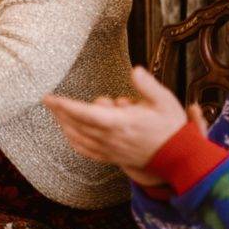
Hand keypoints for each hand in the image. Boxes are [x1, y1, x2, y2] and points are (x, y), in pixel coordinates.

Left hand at [42, 66, 186, 170]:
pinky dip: (74, 143)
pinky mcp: (113, 157)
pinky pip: (88, 152)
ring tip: (55, 113)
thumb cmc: (172, 129)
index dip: (66, 106)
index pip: (86, 113)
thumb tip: (135, 70)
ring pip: (79, 139)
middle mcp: (112, 138)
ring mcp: (111, 149)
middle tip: (48, 101)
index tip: (50, 98)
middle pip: (77, 125)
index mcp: (121, 123)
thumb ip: (148, 86)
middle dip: (60, 112)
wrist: (180, 158)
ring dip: (64, 125)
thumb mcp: (165, 101)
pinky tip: (69, 135)